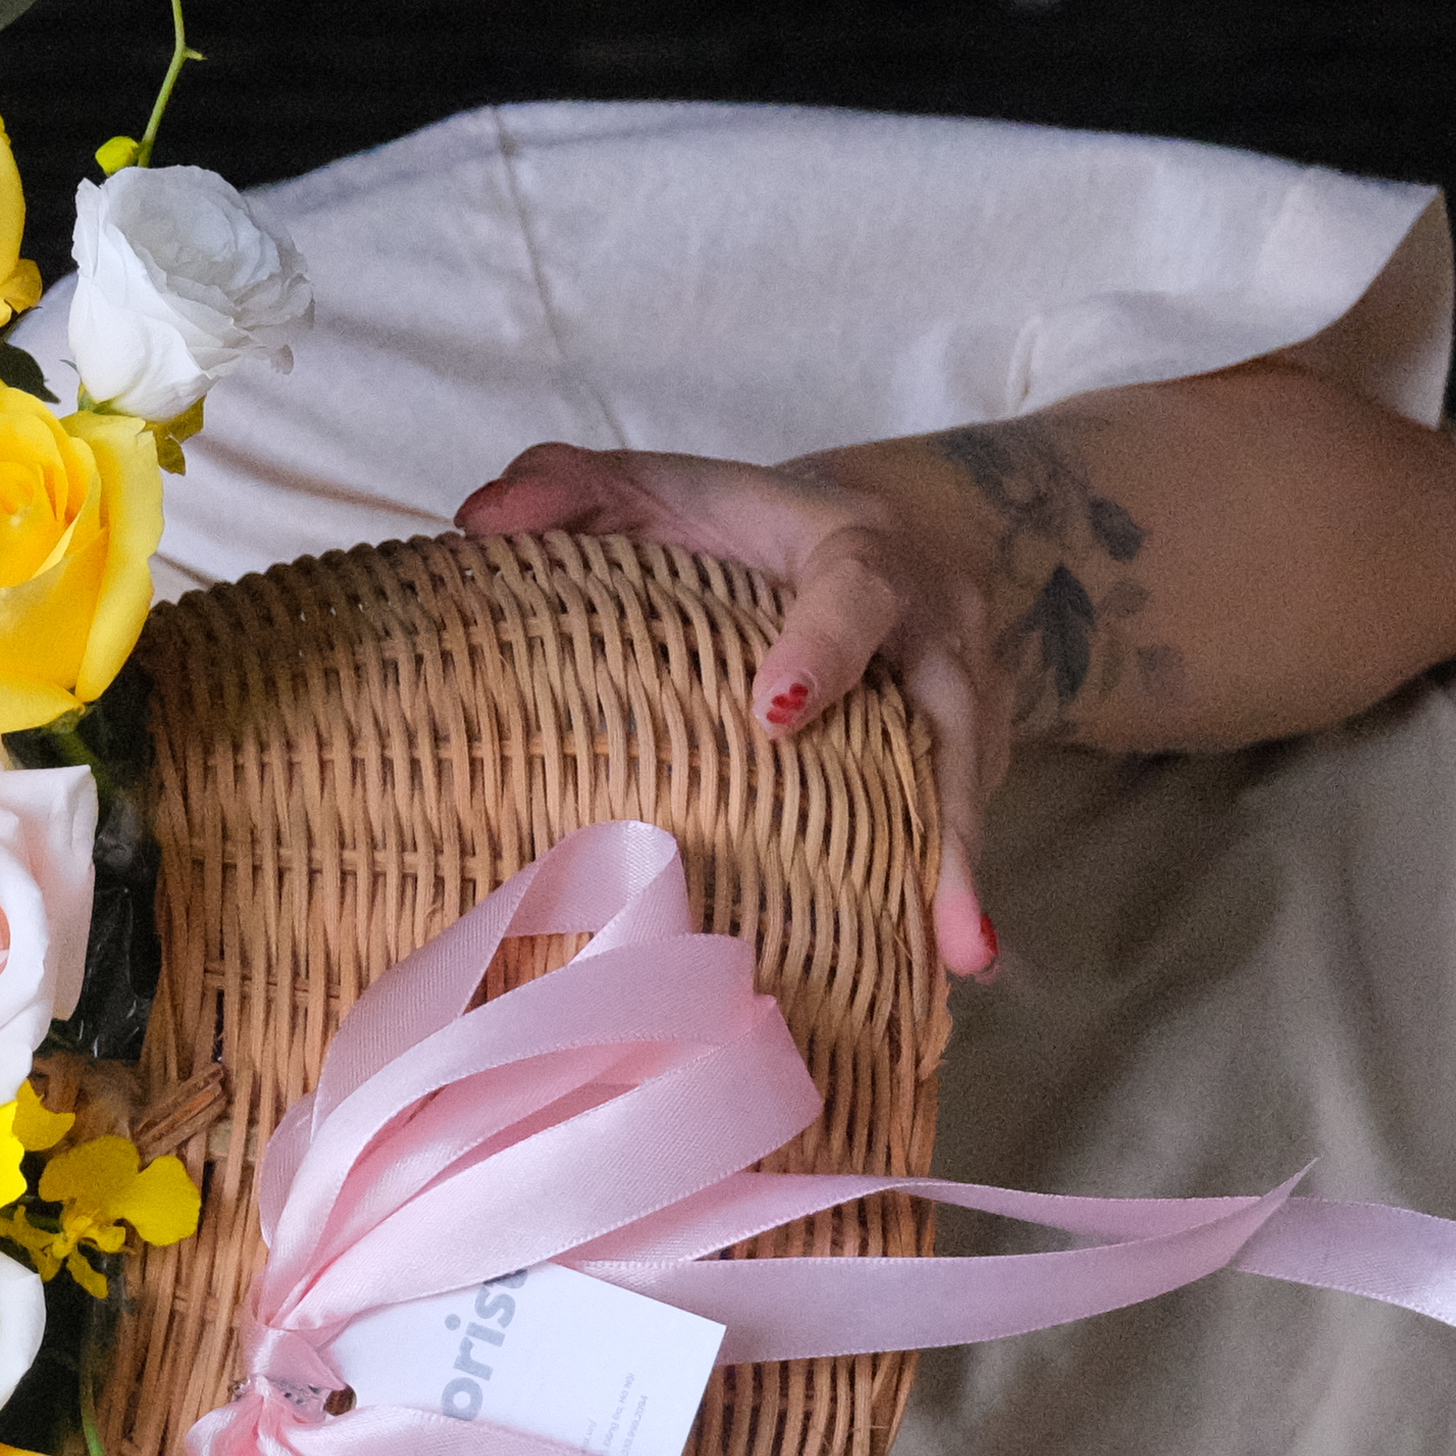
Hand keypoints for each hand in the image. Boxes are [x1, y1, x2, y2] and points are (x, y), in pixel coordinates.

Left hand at [460, 432, 1077, 981]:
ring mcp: (970, 693)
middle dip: (944, 809)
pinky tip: (940, 967)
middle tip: (937, 908)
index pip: (853, 588)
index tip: (775, 714)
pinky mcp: (975, 750)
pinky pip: (965, 817)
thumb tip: (479, 521)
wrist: (886, 535)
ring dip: (961, 871)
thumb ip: (572, 488)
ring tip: (961, 958)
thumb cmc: (743, 529)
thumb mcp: (662, 493)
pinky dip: (951, 890)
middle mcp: (935, 622)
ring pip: (972, 778)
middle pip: (950, 711)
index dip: (822, 647)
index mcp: (857, 548)